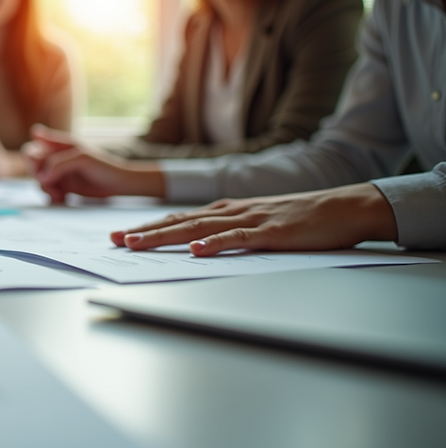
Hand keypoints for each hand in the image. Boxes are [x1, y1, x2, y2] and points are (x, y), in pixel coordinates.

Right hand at [25, 124, 164, 202]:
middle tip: (47, 184)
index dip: (33, 157)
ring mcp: (58, 173)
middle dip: (37, 175)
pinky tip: (63, 199)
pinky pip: (47, 191)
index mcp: (60, 145)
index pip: (35, 145)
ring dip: (45, 189)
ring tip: (58, 195)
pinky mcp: (63, 186)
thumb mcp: (81, 159)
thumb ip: (58, 164)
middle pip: (32, 164)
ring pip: (39, 180)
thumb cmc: (103, 166)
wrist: (118, 184)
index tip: (41, 166)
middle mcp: (56, 158)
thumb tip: (42, 177)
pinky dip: (51, 196)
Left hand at [114, 183, 398, 255]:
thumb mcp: (256, 223)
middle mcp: (231, 211)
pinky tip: (196, 249)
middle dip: (145, 232)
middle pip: (179, 223)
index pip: (179, 220)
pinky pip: (238, 239)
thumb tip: (198, 245)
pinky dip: (215, 243)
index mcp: (226, 210)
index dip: (148, 228)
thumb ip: (229, 232)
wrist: (342, 208)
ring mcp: (249, 220)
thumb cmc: (300, 219)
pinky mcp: (270, 232)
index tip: (121, 236)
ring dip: (165, 237)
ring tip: (137, 243)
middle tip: (115, 241)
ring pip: (198, 229)